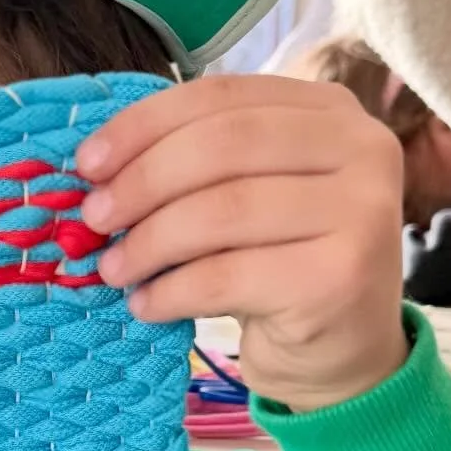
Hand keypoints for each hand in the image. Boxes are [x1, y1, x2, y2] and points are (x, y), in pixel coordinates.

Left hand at [78, 77, 407, 413]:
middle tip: (94, 217)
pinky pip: (227, 276)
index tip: (87, 163)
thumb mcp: (250, 194)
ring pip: (222, 211)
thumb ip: (197, 162)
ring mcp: (362, 213)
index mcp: (332, 109)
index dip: (144, 126)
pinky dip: (171, 291)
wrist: (346, 354)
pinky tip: (146, 305)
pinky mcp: (341, 278)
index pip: (221, 97)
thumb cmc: (282, 263)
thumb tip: (96, 164)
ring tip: (112, 269)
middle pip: (221, 146)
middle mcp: (362, 148)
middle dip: (142, 182)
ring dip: (149, 242)